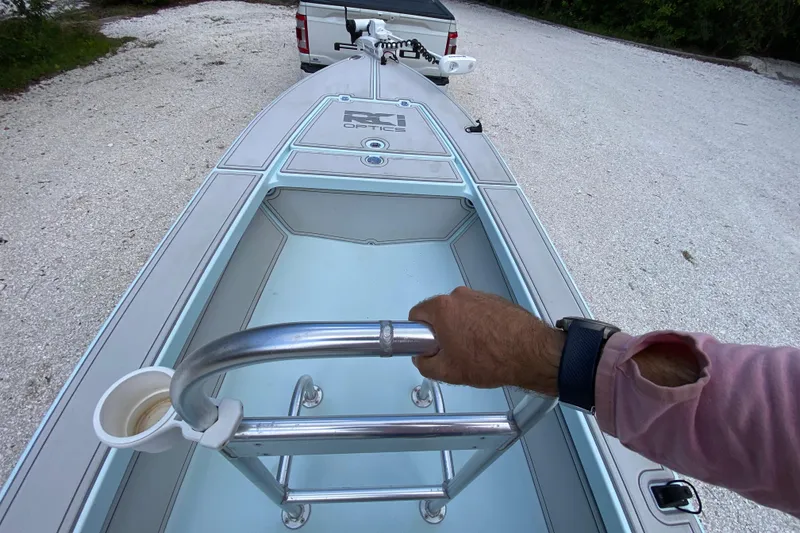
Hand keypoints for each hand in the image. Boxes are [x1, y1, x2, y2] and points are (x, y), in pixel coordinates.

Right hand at [408, 287, 564, 395]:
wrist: (531, 355)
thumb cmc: (493, 359)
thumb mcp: (448, 372)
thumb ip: (425, 364)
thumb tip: (422, 359)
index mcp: (443, 308)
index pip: (416, 314)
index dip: (418, 334)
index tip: (428, 345)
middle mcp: (460, 296)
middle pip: (439, 313)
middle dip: (441, 332)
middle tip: (452, 352)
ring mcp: (480, 296)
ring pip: (460, 313)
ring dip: (462, 328)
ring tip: (475, 350)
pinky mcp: (496, 301)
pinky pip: (478, 312)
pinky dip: (480, 325)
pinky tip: (489, 344)